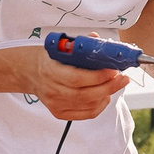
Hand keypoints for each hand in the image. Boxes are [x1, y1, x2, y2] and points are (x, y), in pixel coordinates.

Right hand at [11, 46, 131, 120]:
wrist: (30, 72)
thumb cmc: (49, 58)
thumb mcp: (60, 46)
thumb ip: (80, 45)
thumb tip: (99, 40)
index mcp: (51, 71)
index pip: (78, 78)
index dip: (98, 76)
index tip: (114, 70)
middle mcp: (52, 90)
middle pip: (85, 95)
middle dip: (109, 87)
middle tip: (123, 79)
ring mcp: (55, 104)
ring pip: (88, 106)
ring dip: (106, 95)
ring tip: (115, 84)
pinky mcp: (59, 113)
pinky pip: (85, 114)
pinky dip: (99, 106)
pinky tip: (105, 96)